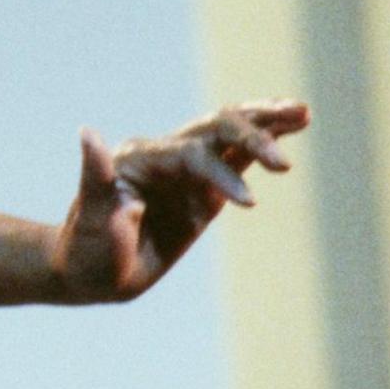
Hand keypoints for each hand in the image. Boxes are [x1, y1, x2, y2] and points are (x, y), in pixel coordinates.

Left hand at [50, 99, 310, 303]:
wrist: (89, 275)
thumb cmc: (85, 251)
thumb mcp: (91, 219)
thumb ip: (95, 176)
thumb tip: (88, 133)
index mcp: (141, 158)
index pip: (193, 155)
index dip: (223, 174)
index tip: (249, 205)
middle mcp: (166, 155)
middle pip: (217, 129)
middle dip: (254, 136)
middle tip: (284, 164)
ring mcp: (187, 170)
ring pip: (230, 133)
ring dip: (265, 123)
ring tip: (303, 113)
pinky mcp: (203, 189)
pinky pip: (236, 157)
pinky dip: (262, 142)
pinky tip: (291, 127)